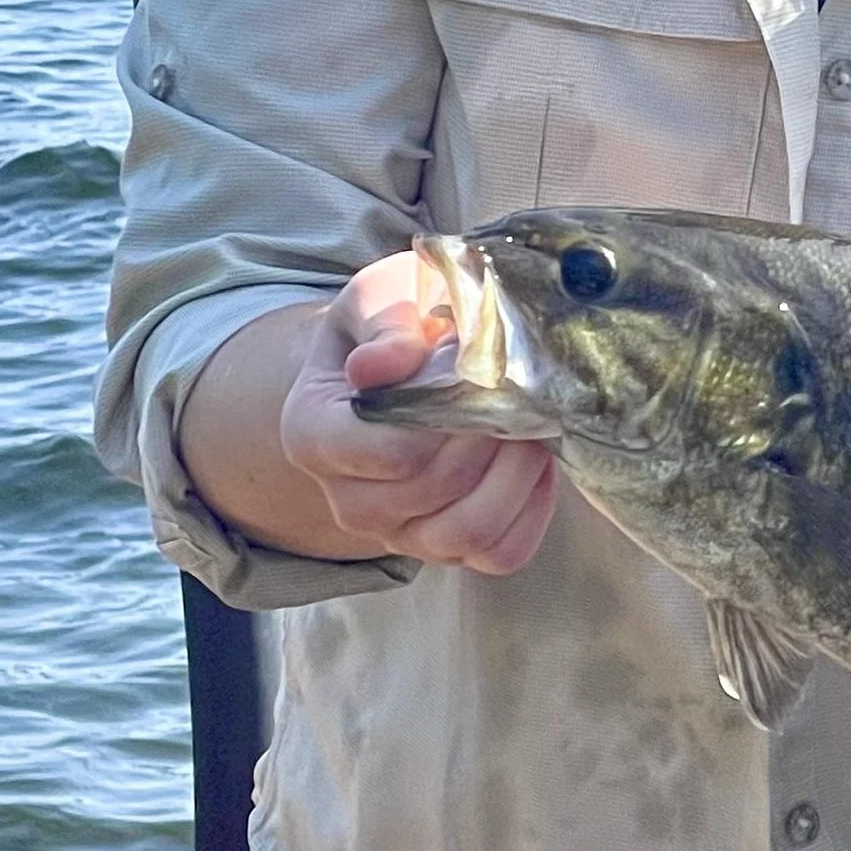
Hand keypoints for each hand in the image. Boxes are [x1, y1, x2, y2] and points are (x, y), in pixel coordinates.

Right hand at [277, 246, 560, 572]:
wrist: (402, 356)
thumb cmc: (393, 322)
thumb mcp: (382, 296)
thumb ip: (384, 323)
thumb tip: (379, 366)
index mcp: (314, 433)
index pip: (391, 452)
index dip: (448, 415)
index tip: (476, 366)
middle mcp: (347, 498)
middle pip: (437, 489)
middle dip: (492, 434)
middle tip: (520, 387)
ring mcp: (395, 532)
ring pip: (470, 532)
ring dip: (517, 474)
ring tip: (534, 422)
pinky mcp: (444, 548)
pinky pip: (500, 554)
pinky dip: (532, 509)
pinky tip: (536, 461)